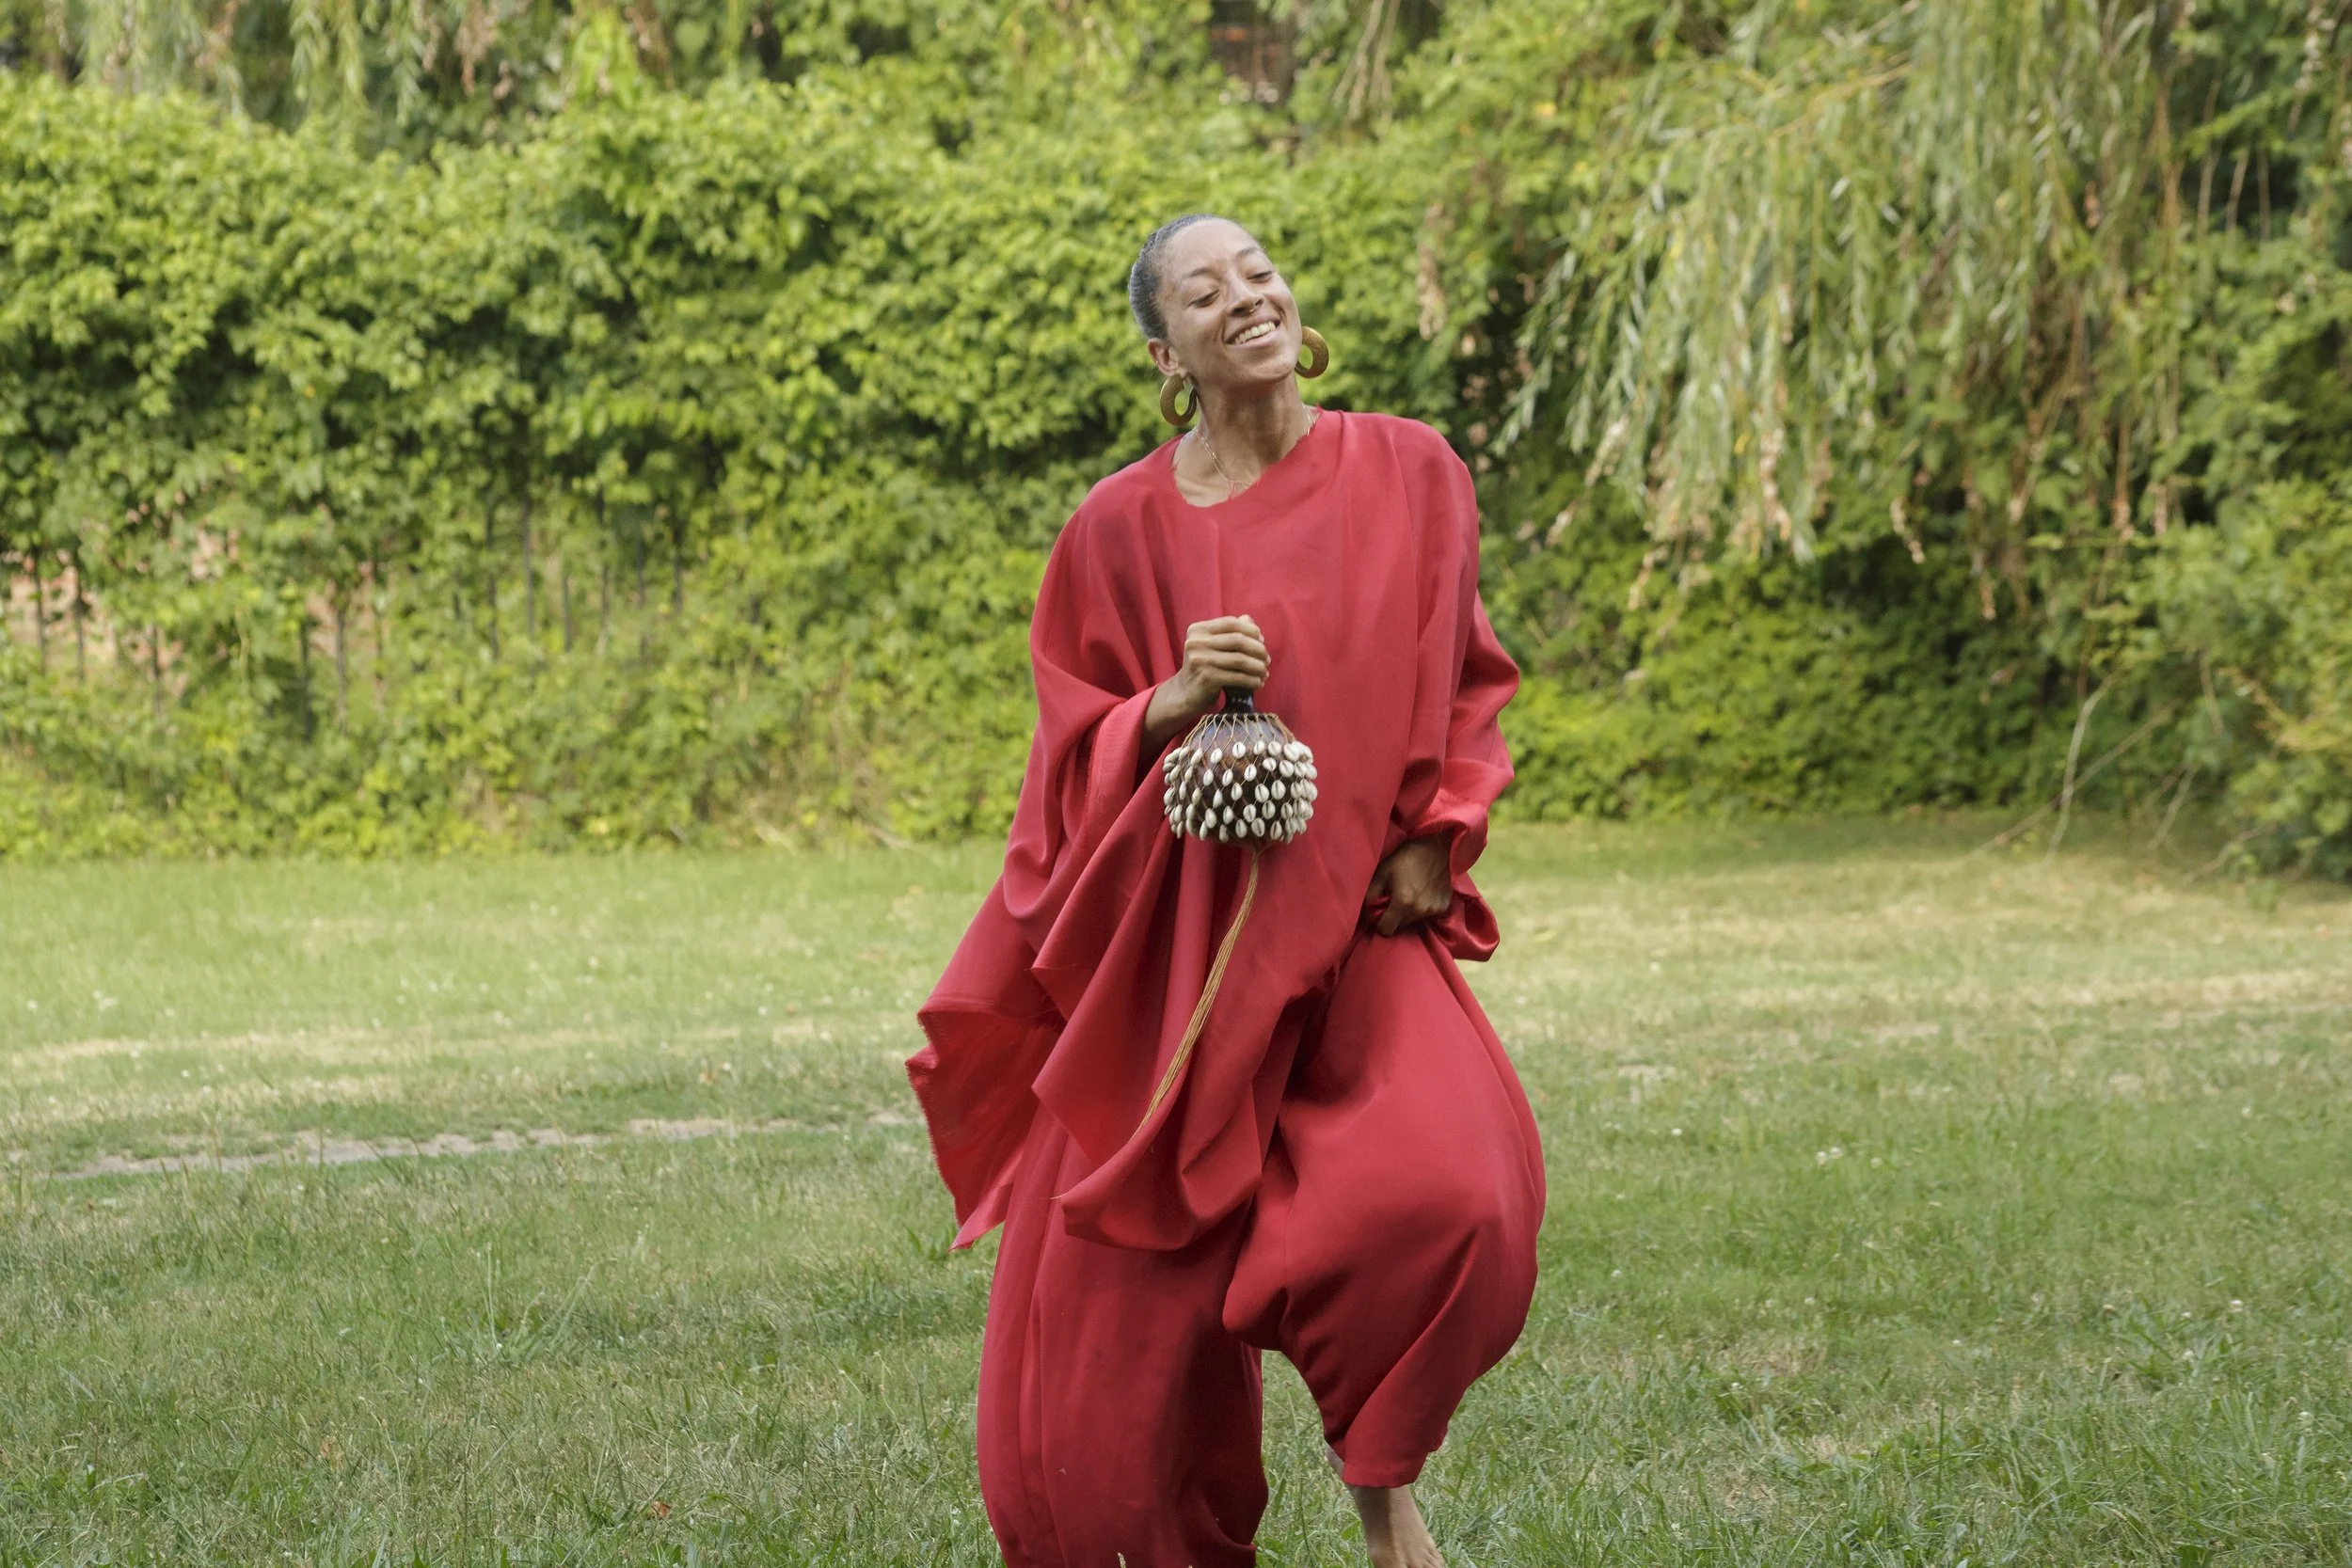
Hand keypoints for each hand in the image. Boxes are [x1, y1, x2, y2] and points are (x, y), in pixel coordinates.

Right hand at [1143, 615, 1267, 750]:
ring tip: (1264, 672)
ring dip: (1258, 667)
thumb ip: (1230, 632)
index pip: (1230, 623)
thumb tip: (1253, 625)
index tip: (1261, 641)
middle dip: (1258, 650)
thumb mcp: (1213, 646)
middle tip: (1267, 659)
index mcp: (1198, 630)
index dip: (1250, 630)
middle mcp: (1196, 643)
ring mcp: (1200, 660)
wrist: (1186, 693)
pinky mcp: (1206, 678)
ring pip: (1240, 660)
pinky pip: (1237, 677)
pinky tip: (1259, 683)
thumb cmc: (1205, 666)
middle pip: (1237, 640)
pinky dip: (1252, 680)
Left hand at [1367, 836, 1452, 935]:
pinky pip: (1428, 914)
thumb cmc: (1407, 856)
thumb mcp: (1383, 871)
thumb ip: (1372, 893)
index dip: (1380, 922)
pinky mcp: (1445, 906)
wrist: (1437, 846)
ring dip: (1410, 911)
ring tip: (1411, 892)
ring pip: (1415, 920)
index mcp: (1403, 903)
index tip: (1381, 912)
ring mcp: (1434, 910)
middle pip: (1401, 925)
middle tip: (1396, 897)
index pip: (1386, 930)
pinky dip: (1424, 907)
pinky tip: (1424, 892)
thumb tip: (1367, 908)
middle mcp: (1420, 911)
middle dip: (1395, 915)